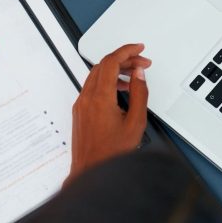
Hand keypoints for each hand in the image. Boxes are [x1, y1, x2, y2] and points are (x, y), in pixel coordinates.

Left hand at [67, 43, 151, 183]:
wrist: (91, 173)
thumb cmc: (111, 154)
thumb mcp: (136, 122)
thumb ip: (139, 93)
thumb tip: (138, 74)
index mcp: (100, 98)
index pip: (111, 62)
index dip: (127, 51)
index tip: (139, 49)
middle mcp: (86, 99)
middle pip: (103, 65)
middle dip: (124, 59)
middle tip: (141, 62)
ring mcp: (81, 105)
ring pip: (96, 75)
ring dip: (115, 70)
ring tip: (133, 75)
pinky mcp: (80, 112)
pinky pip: (92, 87)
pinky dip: (107, 81)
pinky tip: (120, 89)